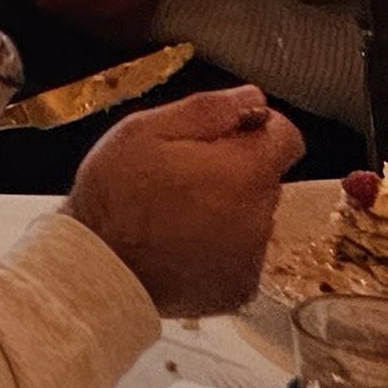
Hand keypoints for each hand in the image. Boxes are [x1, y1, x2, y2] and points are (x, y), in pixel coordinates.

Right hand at [66, 85, 303, 316]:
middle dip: (234, 170)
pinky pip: (240, 255)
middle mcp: (259, 217)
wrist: (100, 266)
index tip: (225, 133)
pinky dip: (218, 246)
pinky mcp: (239, 288)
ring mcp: (251, 259)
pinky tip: (180, 241)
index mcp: (243, 172)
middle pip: (266, 179)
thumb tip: (252, 98)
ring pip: (252, 217)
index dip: (256, 127)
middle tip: (181, 173)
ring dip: (227, 209)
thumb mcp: (146, 130)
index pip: (287, 138)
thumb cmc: (116, 195)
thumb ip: (207, 110)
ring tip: (175, 211)